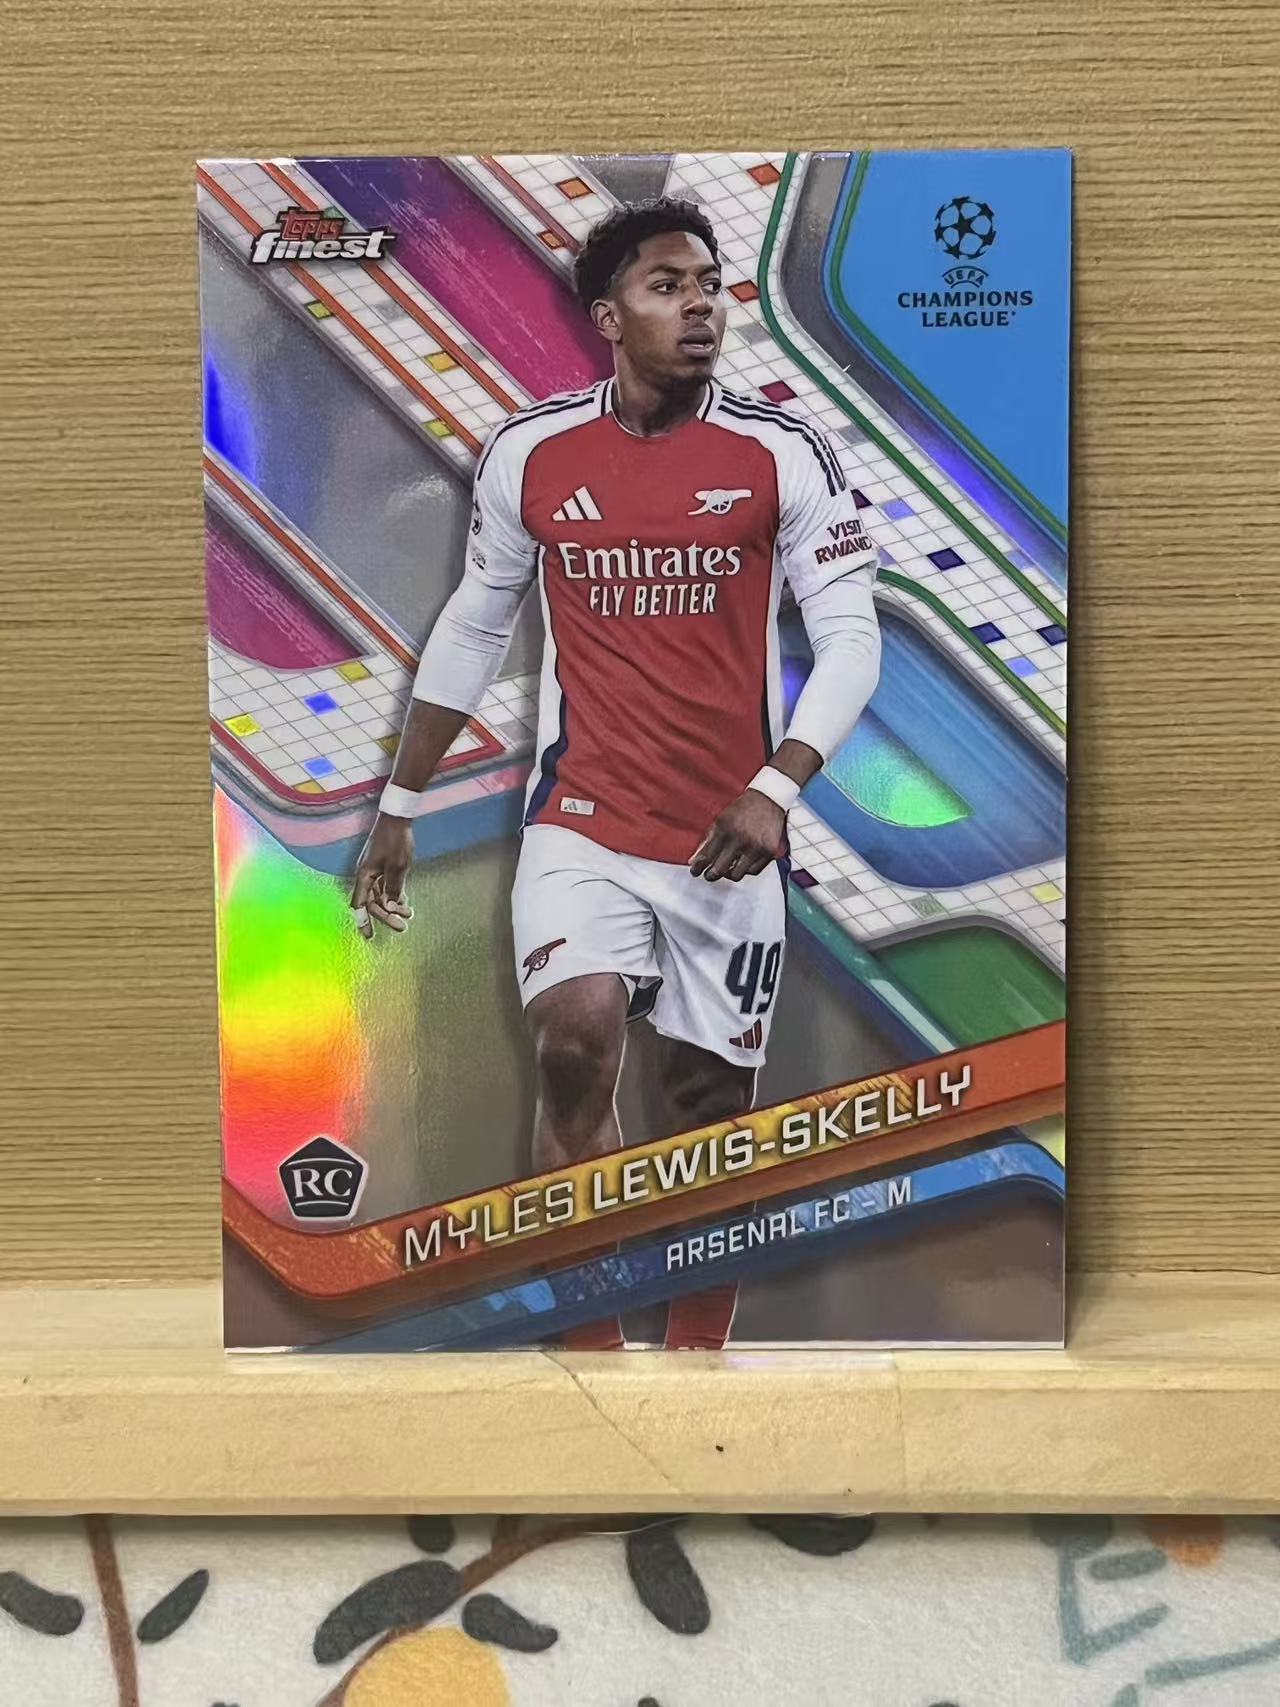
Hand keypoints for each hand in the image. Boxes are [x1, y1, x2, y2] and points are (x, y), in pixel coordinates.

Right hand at [350, 814, 415, 937]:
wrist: (397, 817)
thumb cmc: (395, 840)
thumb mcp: (398, 867)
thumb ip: (393, 888)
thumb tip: (390, 907)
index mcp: (364, 875)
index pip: (360, 904)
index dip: (364, 921)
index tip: (369, 936)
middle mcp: (366, 875)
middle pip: (373, 902)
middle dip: (387, 916)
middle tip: (402, 927)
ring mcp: (374, 870)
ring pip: (381, 895)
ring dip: (393, 905)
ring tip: (409, 914)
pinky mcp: (382, 865)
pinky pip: (386, 886)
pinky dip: (395, 894)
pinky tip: (405, 902)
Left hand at [689, 788, 785, 882]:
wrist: (769, 800)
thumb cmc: (743, 809)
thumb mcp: (721, 820)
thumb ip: (707, 841)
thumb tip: (694, 862)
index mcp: (725, 829)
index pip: (706, 856)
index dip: (697, 868)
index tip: (695, 871)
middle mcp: (740, 839)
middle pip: (719, 870)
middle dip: (711, 875)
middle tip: (709, 874)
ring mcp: (756, 847)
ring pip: (737, 875)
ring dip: (728, 874)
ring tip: (726, 869)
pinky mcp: (770, 852)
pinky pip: (753, 871)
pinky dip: (745, 870)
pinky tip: (741, 864)